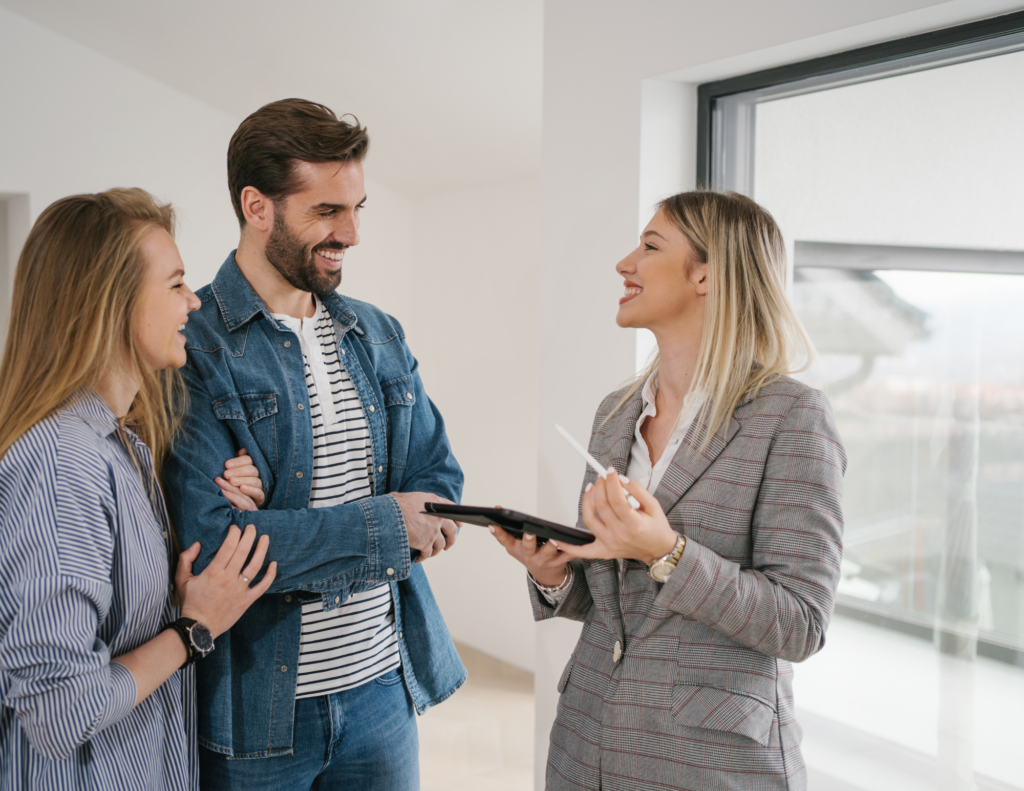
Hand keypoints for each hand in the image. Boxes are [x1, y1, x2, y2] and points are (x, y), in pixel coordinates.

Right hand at [176, 524, 276, 637]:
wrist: (198, 628)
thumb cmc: (190, 602)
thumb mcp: (181, 579)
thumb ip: (186, 559)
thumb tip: (197, 544)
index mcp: (213, 572)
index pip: (228, 546)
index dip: (234, 533)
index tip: (235, 527)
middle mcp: (229, 579)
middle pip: (243, 552)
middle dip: (249, 536)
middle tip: (252, 527)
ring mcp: (240, 590)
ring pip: (255, 566)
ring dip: (262, 550)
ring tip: (265, 538)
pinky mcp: (247, 600)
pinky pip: (262, 586)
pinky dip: (270, 575)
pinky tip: (274, 564)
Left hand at [216, 449, 264, 510]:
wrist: (240, 502)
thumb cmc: (236, 482)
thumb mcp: (234, 470)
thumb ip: (238, 460)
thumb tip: (242, 450)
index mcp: (253, 466)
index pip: (248, 460)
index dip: (238, 461)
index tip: (226, 465)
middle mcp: (259, 475)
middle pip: (252, 470)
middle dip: (238, 471)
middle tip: (226, 474)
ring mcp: (261, 486)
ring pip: (255, 481)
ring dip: (243, 480)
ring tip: (232, 482)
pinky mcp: (261, 497)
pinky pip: (259, 493)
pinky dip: (251, 490)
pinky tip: (242, 489)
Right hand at [391, 492, 459, 562]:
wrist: (390, 514)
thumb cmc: (395, 504)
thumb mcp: (411, 497)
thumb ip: (419, 502)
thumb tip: (414, 505)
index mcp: (435, 502)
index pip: (452, 509)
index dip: (457, 519)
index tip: (460, 525)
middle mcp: (438, 517)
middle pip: (452, 531)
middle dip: (451, 540)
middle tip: (447, 546)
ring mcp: (433, 531)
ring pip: (440, 545)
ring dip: (436, 551)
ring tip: (430, 553)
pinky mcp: (426, 543)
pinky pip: (428, 553)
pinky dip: (424, 557)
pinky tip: (419, 559)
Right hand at [490, 519, 572, 587]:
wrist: (545, 573)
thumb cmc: (528, 552)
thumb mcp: (514, 542)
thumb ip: (507, 526)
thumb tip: (498, 507)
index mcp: (516, 549)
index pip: (504, 540)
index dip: (498, 533)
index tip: (493, 524)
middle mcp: (529, 556)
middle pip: (528, 547)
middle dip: (528, 540)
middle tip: (529, 532)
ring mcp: (544, 560)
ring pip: (548, 553)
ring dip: (551, 546)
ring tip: (554, 538)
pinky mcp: (558, 561)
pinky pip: (566, 555)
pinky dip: (572, 550)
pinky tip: (576, 542)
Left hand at [553, 473, 677, 563]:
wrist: (659, 550)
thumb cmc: (657, 528)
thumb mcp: (654, 505)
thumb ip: (638, 490)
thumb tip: (621, 479)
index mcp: (634, 524)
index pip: (617, 499)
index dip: (611, 482)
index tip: (610, 471)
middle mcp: (620, 535)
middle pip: (601, 506)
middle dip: (600, 486)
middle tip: (602, 477)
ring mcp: (610, 544)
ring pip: (589, 519)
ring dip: (586, 501)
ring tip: (591, 489)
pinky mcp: (603, 551)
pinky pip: (582, 550)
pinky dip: (568, 546)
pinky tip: (557, 538)